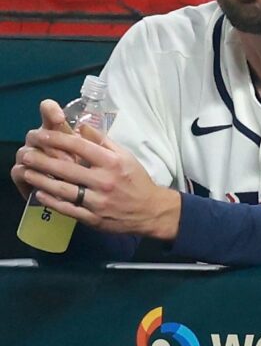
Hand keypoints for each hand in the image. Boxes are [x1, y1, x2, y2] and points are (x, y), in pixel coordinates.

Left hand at [14, 99, 176, 236]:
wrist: (151, 211)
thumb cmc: (136, 180)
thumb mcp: (125, 156)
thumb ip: (103, 141)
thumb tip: (80, 127)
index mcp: (113, 163)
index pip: (79, 146)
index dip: (56, 139)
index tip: (40, 135)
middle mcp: (104, 181)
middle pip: (66, 167)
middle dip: (41, 159)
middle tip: (25, 153)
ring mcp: (98, 201)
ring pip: (63, 189)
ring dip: (40, 180)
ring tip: (26, 172)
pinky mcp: (94, 218)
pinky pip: (68, 208)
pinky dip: (51, 201)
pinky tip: (39, 193)